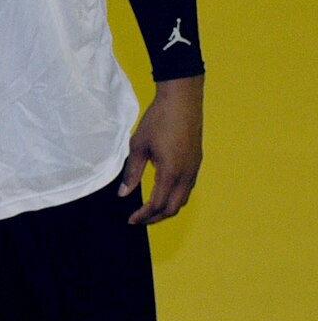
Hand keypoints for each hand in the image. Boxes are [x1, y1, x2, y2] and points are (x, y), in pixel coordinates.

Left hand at [121, 74, 202, 222]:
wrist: (182, 100)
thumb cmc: (158, 120)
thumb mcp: (138, 146)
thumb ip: (132, 172)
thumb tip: (124, 194)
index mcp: (171, 172)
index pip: (158, 204)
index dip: (144, 215)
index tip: (131, 220)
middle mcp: (187, 174)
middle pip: (173, 207)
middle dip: (156, 218)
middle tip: (139, 220)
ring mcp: (194, 168)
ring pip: (183, 199)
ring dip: (167, 209)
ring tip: (150, 211)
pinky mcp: (197, 161)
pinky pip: (188, 188)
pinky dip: (176, 197)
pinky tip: (163, 194)